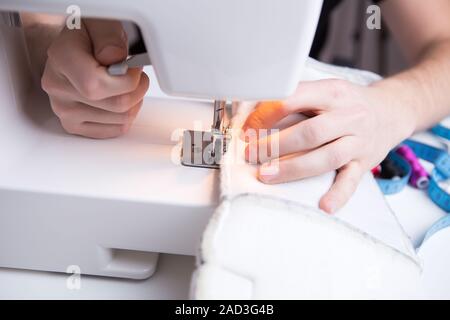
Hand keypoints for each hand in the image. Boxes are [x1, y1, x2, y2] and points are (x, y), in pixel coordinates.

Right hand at [41, 19, 148, 137]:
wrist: (78, 47)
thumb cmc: (91, 37)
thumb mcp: (102, 24)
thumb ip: (109, 38)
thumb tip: (115, 59)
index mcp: (60, 59)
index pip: (96, 85)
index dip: (126, 80)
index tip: (133, 67)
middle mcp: (58, 88)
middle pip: (116, 105)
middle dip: (137, 89)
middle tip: (136, 75)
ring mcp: (64, 110)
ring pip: (121, 119)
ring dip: (135, 102)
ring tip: (127, 85)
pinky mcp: (75, 125)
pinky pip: (115, 130)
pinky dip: (126, 116)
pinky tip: (121, 99)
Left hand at [242, 79, 414, 212]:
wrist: (390, 110)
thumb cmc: (347, 102)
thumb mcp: (325, 90)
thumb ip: (297, 99)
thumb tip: (256, 113)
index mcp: (333, 93)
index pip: (295, 100)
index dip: (267, 115)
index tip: (248, 128)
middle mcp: (349, 116)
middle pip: (309, 132)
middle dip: (275, 145)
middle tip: (251, 154)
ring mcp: (358, 142)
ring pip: (326, 158)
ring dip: (293, 168)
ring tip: (266, 175)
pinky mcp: (364, 163)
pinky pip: (351, 181)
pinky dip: (338, 195)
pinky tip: (324, 205)